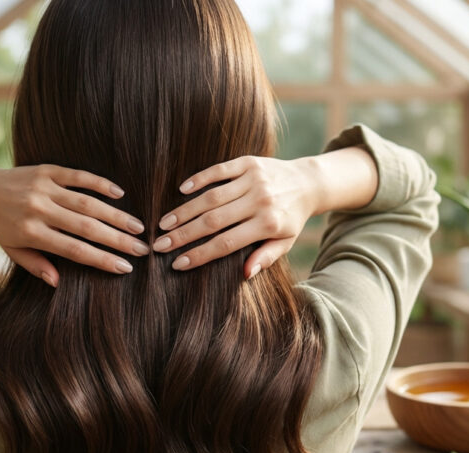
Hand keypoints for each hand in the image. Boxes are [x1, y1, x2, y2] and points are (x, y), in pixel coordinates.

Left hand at [0, 164, 148, 286]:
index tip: (125, 267)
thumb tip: (58, 283)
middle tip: (143, 248)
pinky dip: (100, 184)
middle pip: (86, 228)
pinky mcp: (47, 170)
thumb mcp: (13, 251)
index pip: (74, 250)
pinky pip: (79, 176)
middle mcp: (39, 210)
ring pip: (87, 203)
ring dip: (116, 215)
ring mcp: (44, 188)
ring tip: (138, 227)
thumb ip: (36, 266)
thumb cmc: (2, 226)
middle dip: (117, 240)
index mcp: (32, 233)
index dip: (102, 259)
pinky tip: (120, 194)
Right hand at [153, 156, 318, 277]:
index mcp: (267, 225)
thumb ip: (265, 257)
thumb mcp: (285, 242)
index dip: (200, 254)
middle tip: (159, 245)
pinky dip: (199, 179)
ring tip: (163, 223)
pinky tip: (181, 190)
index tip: (177, 263)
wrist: (308, 182)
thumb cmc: (291, 218)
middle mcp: (259, 201)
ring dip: (184, 211)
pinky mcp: (248, 163)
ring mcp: (253, 180)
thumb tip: (244, 274)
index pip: (226, 243)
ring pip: (211, 197)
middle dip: (183, 235)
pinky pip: (219, 171)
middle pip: (213, 221)